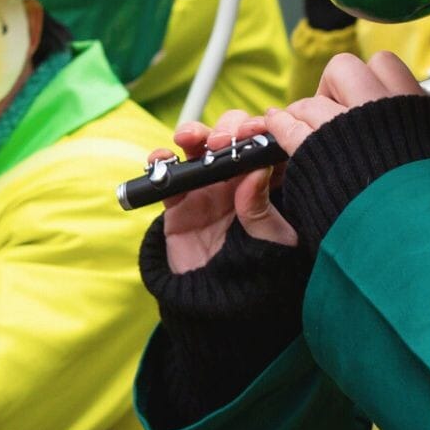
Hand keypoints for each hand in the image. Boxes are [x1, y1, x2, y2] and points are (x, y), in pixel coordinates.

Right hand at [153, 111, 297, 273]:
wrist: (216, 300)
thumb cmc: (254, 269)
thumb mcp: (268, 241)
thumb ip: (262, 208)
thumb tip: (258, 170)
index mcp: (267, 182)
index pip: (267, 145)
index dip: (261, 131)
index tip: (256, 130)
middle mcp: (238, 177)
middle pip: (234, 135)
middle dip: (228, 128)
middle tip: (224, 142)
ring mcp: (208, 185)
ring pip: (201, 144)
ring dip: (195, 133)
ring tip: (189, 139)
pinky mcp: (179, 198)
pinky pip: (168, 172)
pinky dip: (161, 160)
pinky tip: (161, 159)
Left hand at [262, 52, 424, 156]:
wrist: (422, 234)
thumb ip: (425, 132)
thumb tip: (418, 119)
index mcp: (414, 107)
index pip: (383, 64)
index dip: (367, 79)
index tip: (361, 99)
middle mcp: (380, 108)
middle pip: (342, 69)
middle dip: (330, 89)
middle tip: (330, 114)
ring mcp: (347, 128)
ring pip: (312, 100)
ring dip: (303, 113)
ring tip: (301, 129)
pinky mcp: (318, 152)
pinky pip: (291, 126)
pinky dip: (282, 127)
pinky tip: (279, 130)